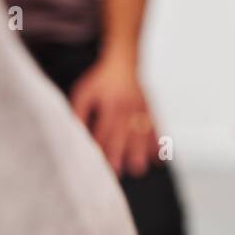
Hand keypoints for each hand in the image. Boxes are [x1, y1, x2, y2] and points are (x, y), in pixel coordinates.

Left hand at [70, 56, 157, 175]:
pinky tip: (158, 159)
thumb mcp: (85, 93)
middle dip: (121, 153)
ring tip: (140, 169)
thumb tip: (76, 136)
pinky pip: (156, 129)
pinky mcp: (151, 110)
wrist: (124, 62)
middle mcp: (128, 107)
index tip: (98, 164)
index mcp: (110, 103)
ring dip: (141, 152)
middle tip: (118, 172)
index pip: (105, 130)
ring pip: (143, 133)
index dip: (101, 147)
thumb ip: (80, 114)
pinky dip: (158, 144)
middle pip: (125, 133)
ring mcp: (142, 109)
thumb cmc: (100, 81)